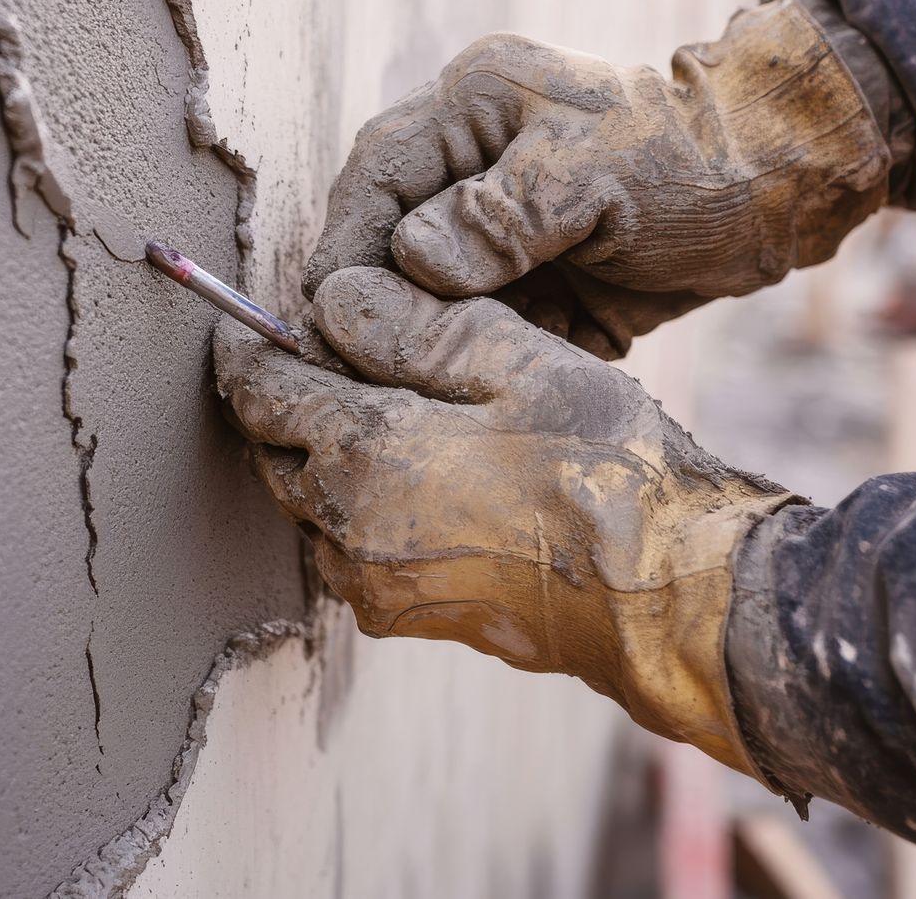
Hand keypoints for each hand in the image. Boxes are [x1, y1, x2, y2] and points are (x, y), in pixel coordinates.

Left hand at [214, 266, 798, 771]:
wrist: (667, 596)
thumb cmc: (606, 471)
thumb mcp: (516, 363)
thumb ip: (413, 328)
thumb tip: (332, 300)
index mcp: (363, 461)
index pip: (260, 393)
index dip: (250, 346)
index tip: (248, 321)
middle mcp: (350, 535)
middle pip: (274, 456)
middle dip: (282, 403)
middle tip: (319, 354)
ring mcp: (379, 587)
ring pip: (311, 508)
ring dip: (320, 459)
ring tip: (377, 408)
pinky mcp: (414, 617)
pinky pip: (352, 549)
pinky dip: (358, 505)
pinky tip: (417, 472)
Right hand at [305, 0, 889, 357]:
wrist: (785, 190)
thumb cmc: (696, 159)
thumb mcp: (594, 174)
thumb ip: (501, 216)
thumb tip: (411, 262)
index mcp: (475, 105)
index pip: (377, 173)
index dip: (345, 243)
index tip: (322, 312)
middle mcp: (477, 163)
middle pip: (392, 241)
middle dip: (380, 307)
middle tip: (359, 371)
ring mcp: (506, 225)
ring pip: (434, 296)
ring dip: (430, 346)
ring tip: (418, 400)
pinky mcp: (538, 279)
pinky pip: (488, 328)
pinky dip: (484, 363)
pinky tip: (480, 401)